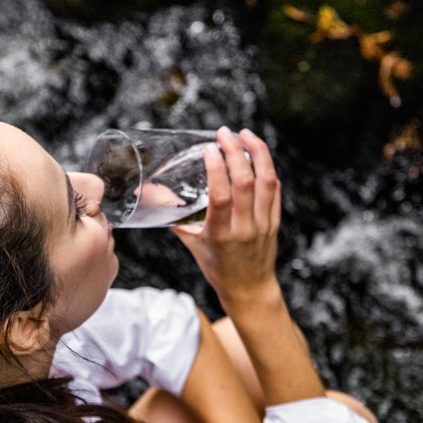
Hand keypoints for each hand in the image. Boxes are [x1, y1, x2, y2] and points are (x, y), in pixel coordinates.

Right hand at [172, 127, 281, 307]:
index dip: (217, 168)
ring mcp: (263, 223)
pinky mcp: (275, 221)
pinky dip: (267, 168)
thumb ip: (175, 218)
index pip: (221, 195)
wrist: (249, 289)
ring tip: (246, 135)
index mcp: (220, 234)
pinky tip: (257, 154)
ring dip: (258, 153)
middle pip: (246, 182)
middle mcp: (244, 227)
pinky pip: (275, 189)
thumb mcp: (193, 245)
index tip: (209, 148)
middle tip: (225, 133)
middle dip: (236, 151)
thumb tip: (146, 196)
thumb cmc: (218, 268)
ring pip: (266, 180)